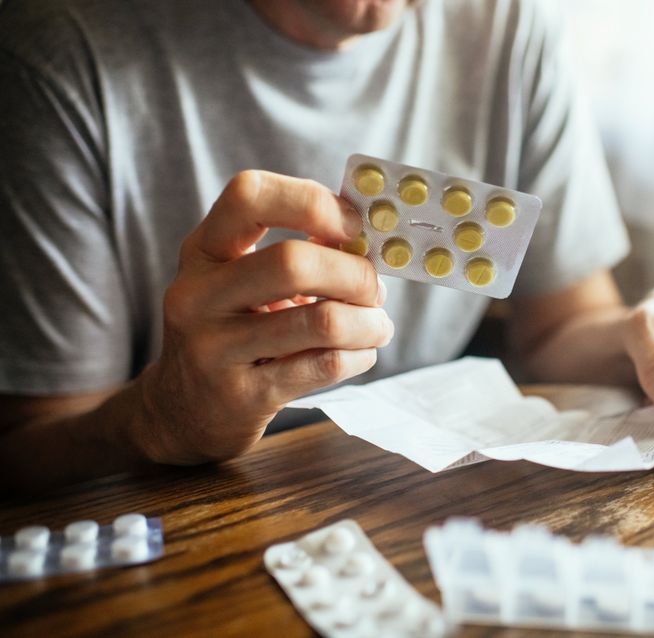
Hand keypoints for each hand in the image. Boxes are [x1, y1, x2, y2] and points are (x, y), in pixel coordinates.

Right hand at [136, 171, 392, 463]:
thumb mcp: (241, 281)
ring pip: (322, 321)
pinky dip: (360, 356)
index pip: (249, 195)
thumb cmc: (233, 332)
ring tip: (377, 326)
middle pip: (295, 262)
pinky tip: (360, 353)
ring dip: (369, 322)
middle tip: (374, 288)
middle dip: (356, 274)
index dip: (312, 202)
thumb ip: (295, 253)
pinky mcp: (243, 396)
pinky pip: (325, 366)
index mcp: (202, 250)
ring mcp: (214, 349)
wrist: (183, 411)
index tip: (352, 226)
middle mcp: (197, 295)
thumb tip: (367, 242)